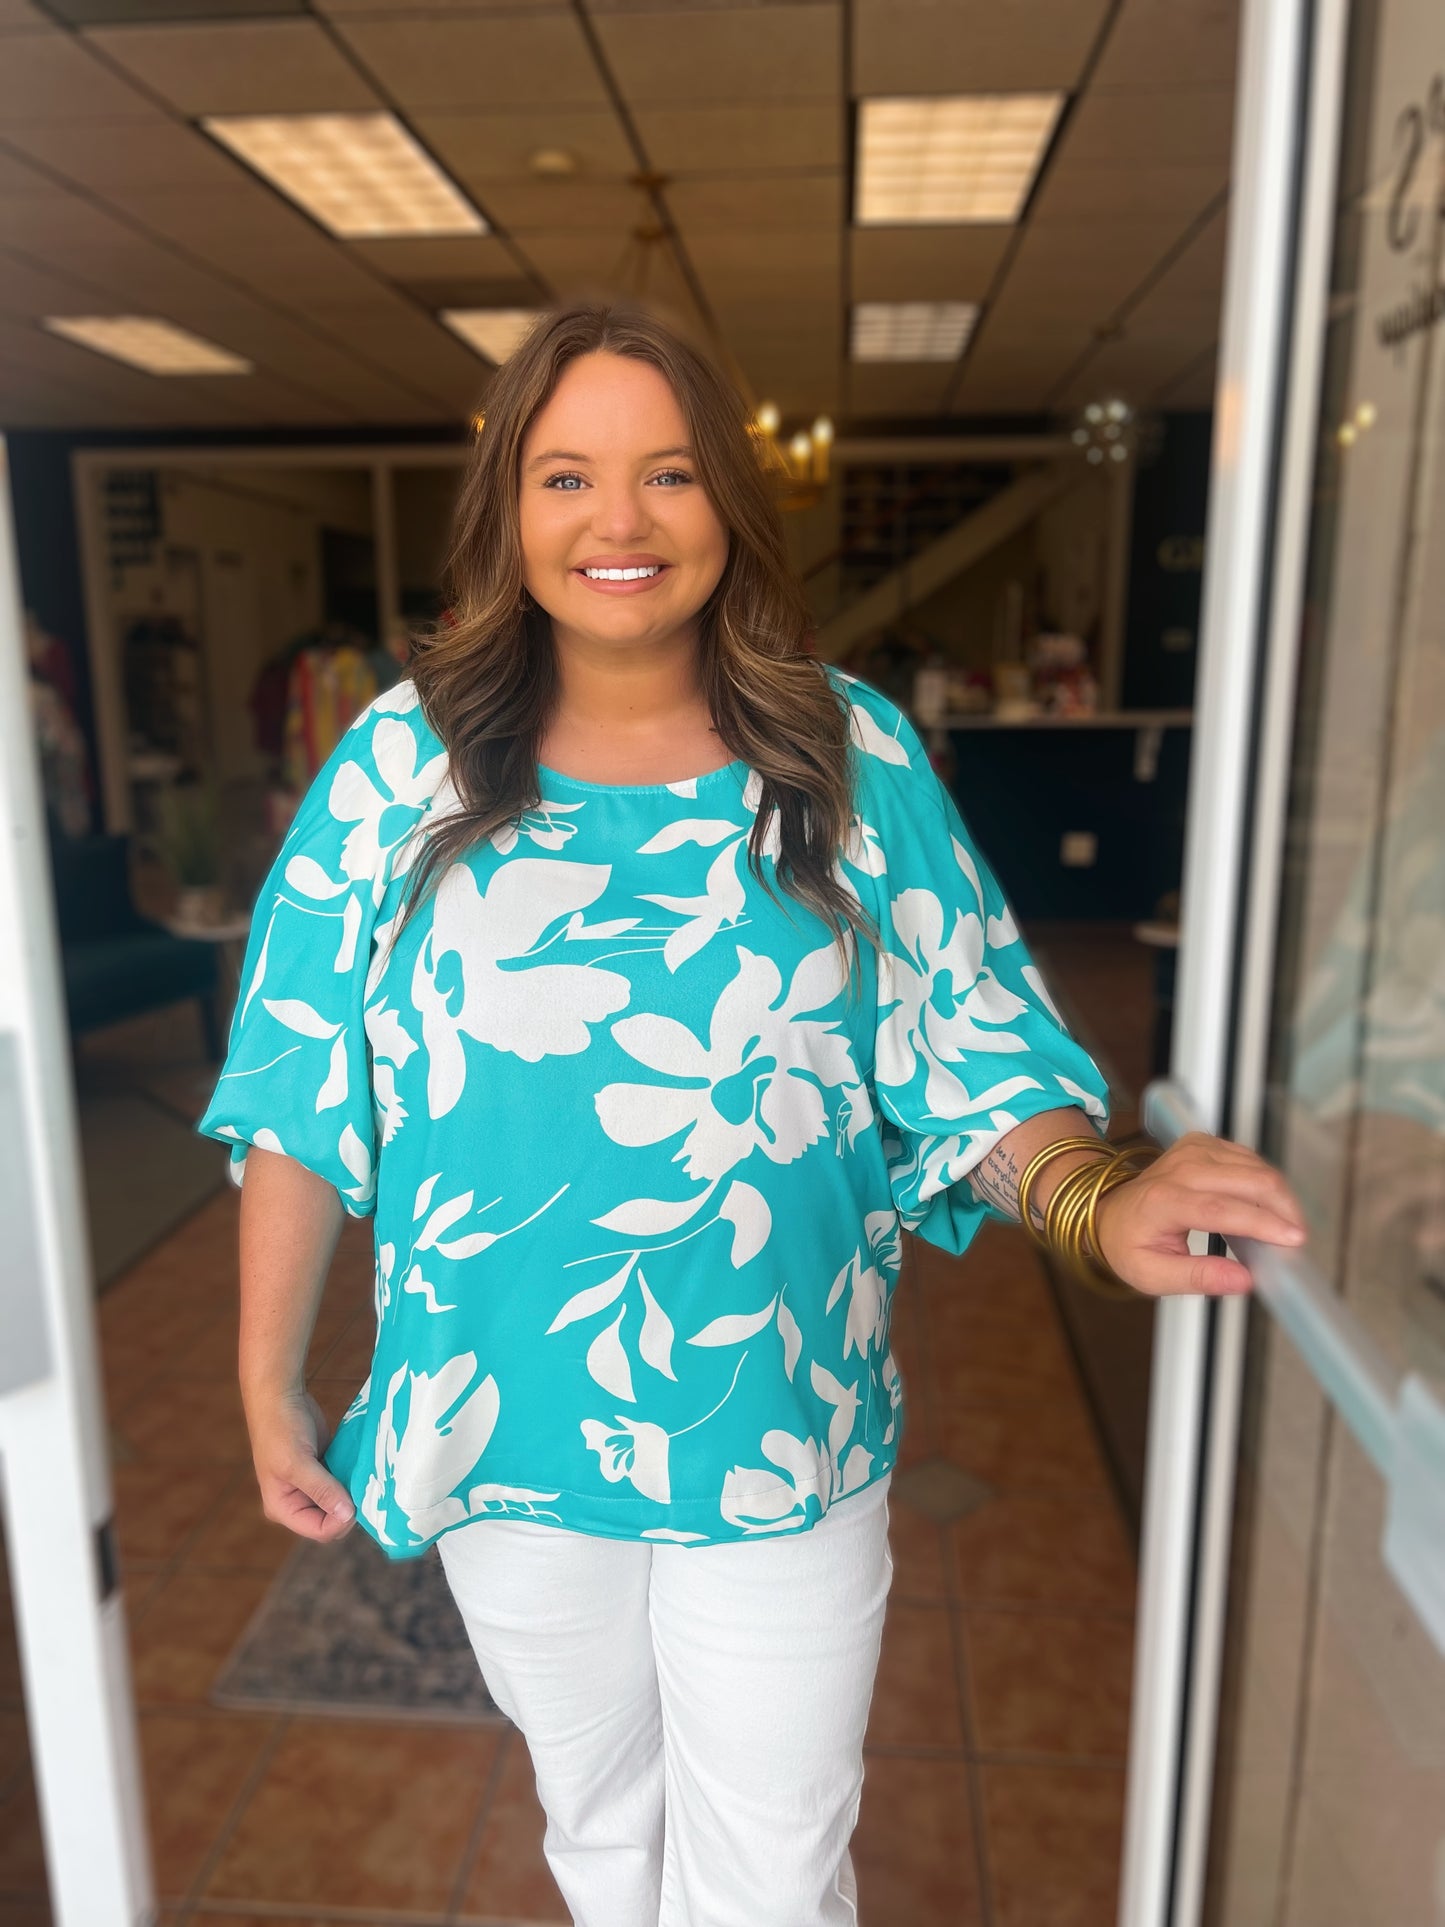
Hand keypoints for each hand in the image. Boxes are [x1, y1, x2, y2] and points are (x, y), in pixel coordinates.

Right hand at [246, 1387, 356, 1541]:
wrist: (280, 1397)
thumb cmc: (281, 1430)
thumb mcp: (298, 1463)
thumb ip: (322, 1490)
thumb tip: (347, 1515)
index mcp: (283, 1508)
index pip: (319, 1530)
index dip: (340, 1521)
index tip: (357, 1502)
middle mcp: (297, 1502)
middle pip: (332, 1520)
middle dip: (349, 1508)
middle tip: (367, 1489)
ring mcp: (311, 1487)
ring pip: (341, 1502)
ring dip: (355, 1493)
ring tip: (369, 1480)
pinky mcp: (324, 1470)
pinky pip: (343, 1484)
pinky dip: (354, 1479)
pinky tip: (365, 1470)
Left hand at [1093, 1130, 1308, 1296]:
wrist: (1109, 1211)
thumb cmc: (1129, 1245)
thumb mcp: (1152, 1276)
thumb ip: (1198, 1278)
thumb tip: (1244, 1280)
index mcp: (1163, 1201)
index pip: (1220, 1208)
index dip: (1261, 1223)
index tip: (1293, 1240)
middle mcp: (1180, 1168)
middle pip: (1247, 1180)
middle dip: (1283, 1208)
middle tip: (1297, 1240)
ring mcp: (1192, 1151)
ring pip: (1254, 1166)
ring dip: (1279, 1196)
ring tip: (1286, 1228)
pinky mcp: (1203, 1144)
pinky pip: (1248, 1158)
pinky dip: (1265, 1182)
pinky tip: (1268, 1206)